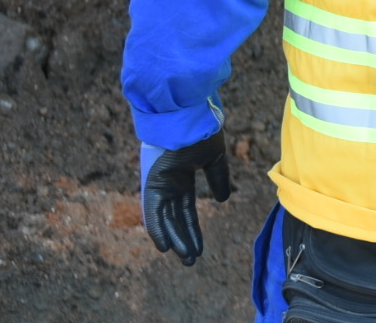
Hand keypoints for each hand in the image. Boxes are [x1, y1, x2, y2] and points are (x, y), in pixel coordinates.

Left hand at [140, 132, 230, 265]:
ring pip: (165, 219)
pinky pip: (152, 212)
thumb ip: (218, 178)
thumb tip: (223, 200)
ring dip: (174, 239)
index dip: (192, 228)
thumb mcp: (215, 157)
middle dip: (184, 239)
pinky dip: (158, 229)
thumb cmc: (203, 130)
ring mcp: (159, 184)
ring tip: (185, 258)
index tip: (198, 247)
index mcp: (181, 176)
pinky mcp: (151, 183)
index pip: (186, 209)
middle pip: (175, 218)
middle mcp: (168, 183)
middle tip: (191, 260)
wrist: (190, 115)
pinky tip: (165, 246)